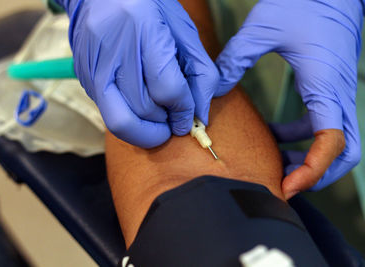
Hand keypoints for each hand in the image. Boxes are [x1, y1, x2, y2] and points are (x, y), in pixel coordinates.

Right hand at [56, 0, 218, 147]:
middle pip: (144, 110)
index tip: (188, 118)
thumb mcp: (184, 31)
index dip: (183, 111)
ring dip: (147, 129)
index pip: (167, 89)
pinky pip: (109, 115)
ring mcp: (94, 68)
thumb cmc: (149, 7)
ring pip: (121, 122)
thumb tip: (200, 115)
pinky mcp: (85, 80)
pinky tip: (140, 106)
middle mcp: (113, 51)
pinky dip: (130, 120)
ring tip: (158, 117)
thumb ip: (201, 73)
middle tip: (173, 118)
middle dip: (165, 124)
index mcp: (143, 29)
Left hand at [216, 0, 362, 197]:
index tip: (287, 186)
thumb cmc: (303, 2)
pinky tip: (273, 134)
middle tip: (284, 183)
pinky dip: (300, 137)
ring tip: (273, 164)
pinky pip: (321, 123)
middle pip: (345, 151)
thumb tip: (210, 89)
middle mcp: (337, 94)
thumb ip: (233, 60)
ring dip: (306, 157)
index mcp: (325, 86)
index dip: (313, 170)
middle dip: (317, 173)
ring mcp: (336, 92)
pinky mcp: (328, 87)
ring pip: (334, 140)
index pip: (332, 143)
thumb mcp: (262, 30)